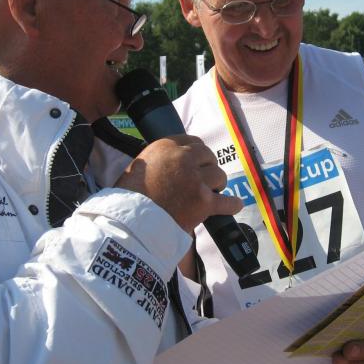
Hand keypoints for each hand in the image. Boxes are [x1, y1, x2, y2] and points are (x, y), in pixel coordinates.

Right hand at [115, 135, 242, 231]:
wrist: (131, 222)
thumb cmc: (129, 197)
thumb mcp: (140, 165)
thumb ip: (160, 159)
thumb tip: (170, 163)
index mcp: (165, 146)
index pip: (192, 141)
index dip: (197, 154)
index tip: (197, 162)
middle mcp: (183, 158)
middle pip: (208, 156)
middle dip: (207, 167)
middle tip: (202, 180)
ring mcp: (196, 180)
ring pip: (219, 175)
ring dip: (216, 184)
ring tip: (210, 193)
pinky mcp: (204, 201)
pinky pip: (227, 201)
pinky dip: (231, 204)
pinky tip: (233, 205)